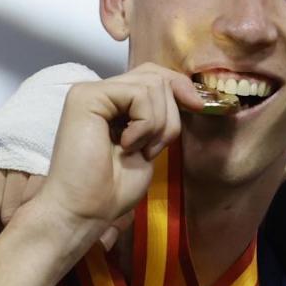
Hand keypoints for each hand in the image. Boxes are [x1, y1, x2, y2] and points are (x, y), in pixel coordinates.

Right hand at [23, 63, 202, 246]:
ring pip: (152, 85)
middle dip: (170, 115)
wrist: (86, 210)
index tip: (198, 107)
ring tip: (136, 150)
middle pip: (156, 76)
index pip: (153, 75)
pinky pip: (138, 94)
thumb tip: (191, 95)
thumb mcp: (150, 145)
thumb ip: (160, 116)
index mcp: (115, 104)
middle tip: (153, 149)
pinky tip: (126, 145)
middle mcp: (102, 92)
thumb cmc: (114, 188)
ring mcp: (92, 91)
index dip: (180, 86)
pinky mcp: (86, 96)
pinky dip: (144, 124)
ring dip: (157, 125)